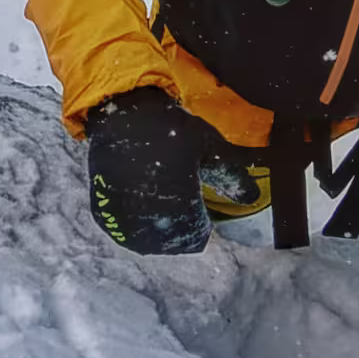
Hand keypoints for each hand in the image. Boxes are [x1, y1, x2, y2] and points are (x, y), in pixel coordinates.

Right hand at [83, 93, 225, 254]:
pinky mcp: (104, 212)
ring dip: (158, 228)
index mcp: (178, 208)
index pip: (195, 238)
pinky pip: (125, 231)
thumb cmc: (170, 129)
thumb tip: (254, 198)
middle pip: (172, 243)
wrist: (121, 114)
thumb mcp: (208, 148)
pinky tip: (142, 200)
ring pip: (147, 241)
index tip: (199, 203)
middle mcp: (148, 221)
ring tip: (162, 200)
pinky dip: (136, 223)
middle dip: (181, 227)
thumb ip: (231, 177)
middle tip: (181, 200)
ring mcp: (123, 219)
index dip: (201, 223)